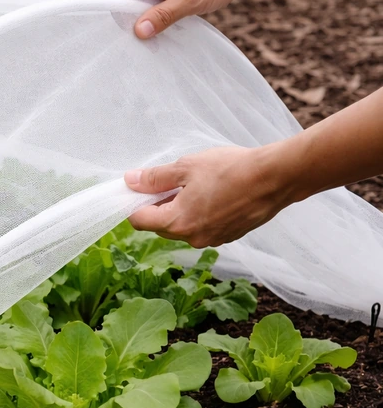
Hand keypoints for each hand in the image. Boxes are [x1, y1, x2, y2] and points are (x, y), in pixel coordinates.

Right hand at [112, 0, 259, 38]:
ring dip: (150, 15)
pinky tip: (169, 20)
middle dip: (136, 18)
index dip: (120, 15)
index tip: (128, 36)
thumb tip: (138, 32)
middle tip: (146, 39)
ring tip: (161, 29)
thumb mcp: (192, 1)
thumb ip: (163, 16)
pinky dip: (159, 11)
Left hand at [123, 146, 297, 247]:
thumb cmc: (231, 169)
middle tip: (167, 182)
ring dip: (179, 209)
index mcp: (177, 223)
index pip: (139, 221)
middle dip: (157, 206)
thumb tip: (130, 181)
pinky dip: (199, 213)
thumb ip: (155, 178)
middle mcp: (193, 238)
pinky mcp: (228, 236)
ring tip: (193, 185)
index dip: (133, 203)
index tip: (137, 189)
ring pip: (182, 227)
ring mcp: (212, 240)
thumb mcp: (186, 167)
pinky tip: (211, 193)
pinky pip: (202, 227)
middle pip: (160, 227)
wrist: (276, 177)